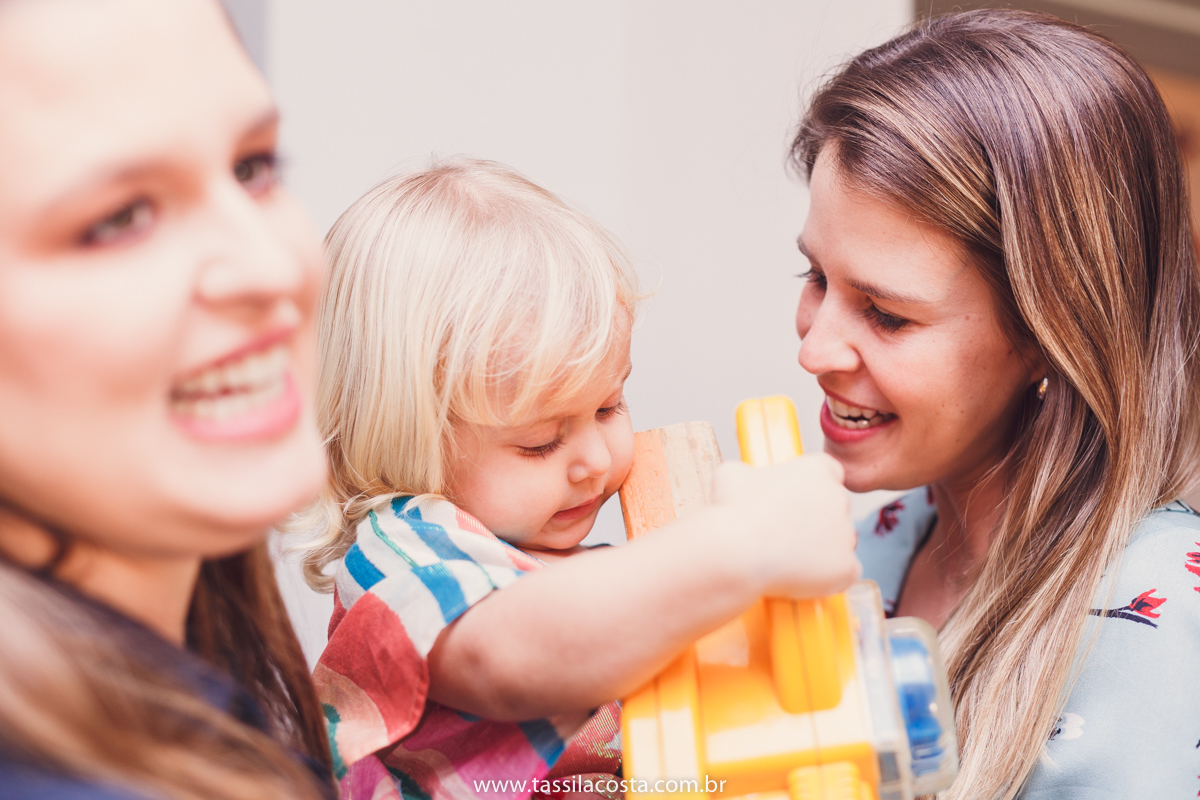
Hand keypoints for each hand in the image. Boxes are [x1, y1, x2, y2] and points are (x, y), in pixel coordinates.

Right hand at [710, 454, 858, 597]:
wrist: (737, 553)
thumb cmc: (732, 511)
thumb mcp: (734, 475)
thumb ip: (752, 474)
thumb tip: (746, 481)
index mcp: (816, 470)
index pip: (828, 472)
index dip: (811, 487)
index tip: (797, 498)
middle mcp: (838, 498)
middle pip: (834, 507)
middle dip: (814, 519)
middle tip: (785, 532)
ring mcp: (845, 535)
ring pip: (837, 542)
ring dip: (819, 548)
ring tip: (785, 557)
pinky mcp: (846, 568)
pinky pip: (842, 572)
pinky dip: (825, 577)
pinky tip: (800, 577)